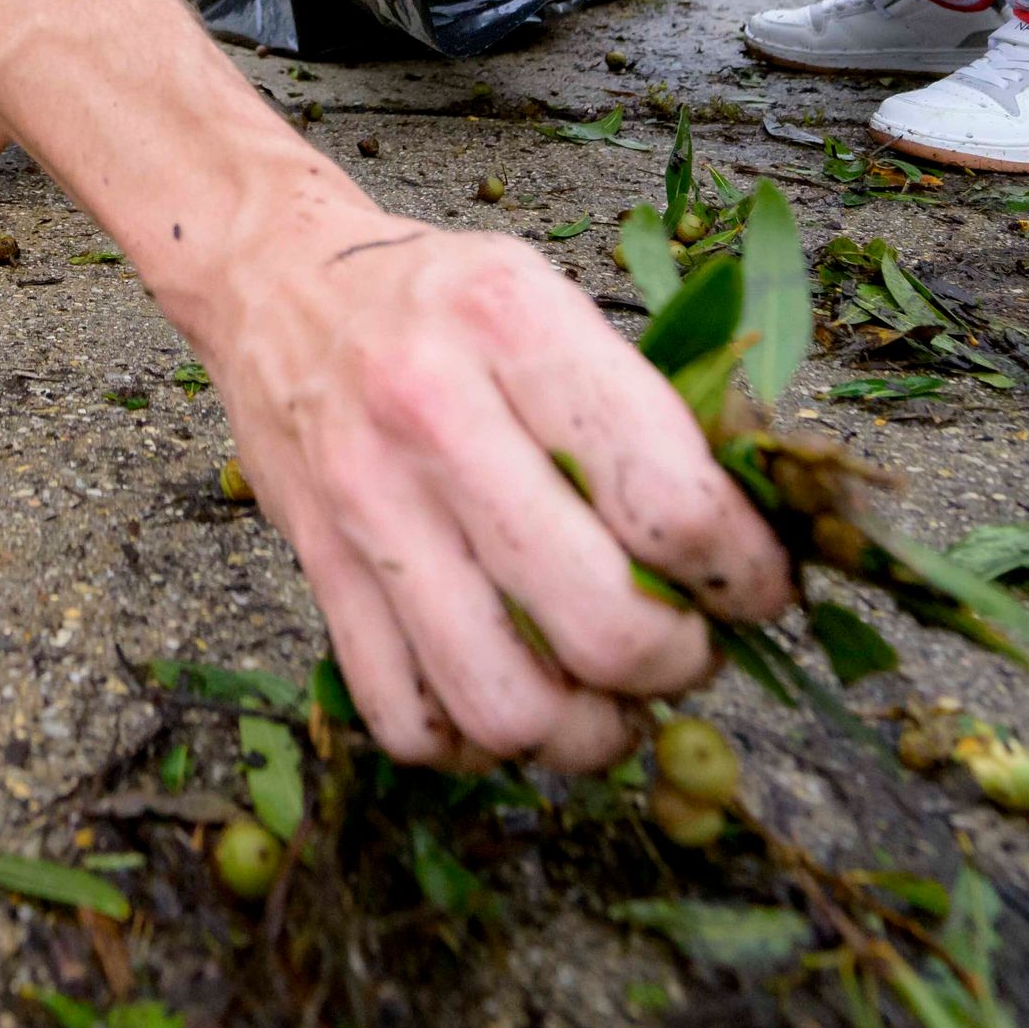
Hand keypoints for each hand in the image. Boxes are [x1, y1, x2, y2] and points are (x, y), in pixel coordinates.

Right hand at [194, 220, 792, 771]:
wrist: (273, 281)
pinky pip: (409, 722)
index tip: (755, 585)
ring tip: (608, 697)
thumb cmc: (439, 299)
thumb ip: (649, 406)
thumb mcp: (555, 295)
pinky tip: (513, 697)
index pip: (671, 504)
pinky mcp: (318, 572)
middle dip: (675, 665)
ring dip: (584, 733)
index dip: (744, 574)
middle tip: (685, 646)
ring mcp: (367, 506)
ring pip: (504, 705)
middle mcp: (433, 415)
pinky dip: (477, 747)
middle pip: (599, 626)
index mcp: (516, 328)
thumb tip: (754, 539)